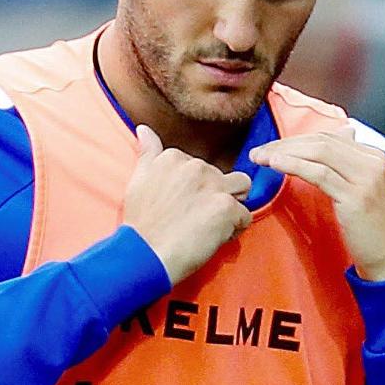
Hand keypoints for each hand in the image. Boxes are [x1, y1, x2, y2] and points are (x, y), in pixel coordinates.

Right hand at [123, 124, 252, 282]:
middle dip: (216, 198)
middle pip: (225, 178)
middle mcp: (196, 166)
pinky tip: (214, 238)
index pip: (204, 168)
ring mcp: (213, 185)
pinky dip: (234, 230)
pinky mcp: (227, 208)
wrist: (144, 255)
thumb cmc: (141, 224)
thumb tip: (144, 129)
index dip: (198, 191)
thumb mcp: (138, 180)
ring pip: (243, 188)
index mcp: (175, 157)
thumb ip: (148, 152)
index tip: (183, 207)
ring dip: (232, 206)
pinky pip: (246, 216)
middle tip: (195, 220)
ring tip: (212, 225)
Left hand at [249, 127, 384, 280]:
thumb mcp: (364, 191)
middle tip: (258, 152)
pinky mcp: (356, 195)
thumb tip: (339, 138)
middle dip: (285, 144)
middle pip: (321, 141)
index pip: (328, 137)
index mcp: (374, 157)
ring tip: (260, 158)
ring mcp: (366, 177)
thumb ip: (349, 166)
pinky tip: (275, 165)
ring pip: (318, 152)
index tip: (271, 148)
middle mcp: (373, 161)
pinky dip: (293, 165)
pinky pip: (319, 173)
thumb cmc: (374, 232)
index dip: (295, 140)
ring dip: (284, 152)